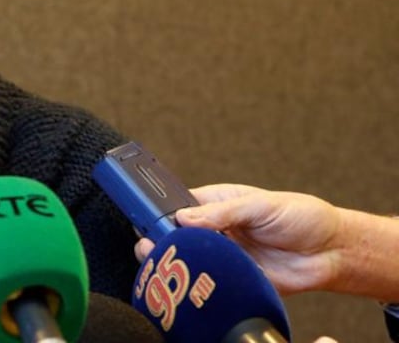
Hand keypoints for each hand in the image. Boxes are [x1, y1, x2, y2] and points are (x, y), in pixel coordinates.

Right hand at [134, 184, 342, 295]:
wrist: (333, 252)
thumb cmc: (303, 217)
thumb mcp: (261, 205)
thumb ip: (223, 212)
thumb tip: (185, 217)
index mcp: (219, 204)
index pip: (181, 206)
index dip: (165, 213)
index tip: (154, 220)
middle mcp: (218, 229)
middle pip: (179, 236)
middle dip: (165, 240)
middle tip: (155, 244)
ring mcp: (225, 255)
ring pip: (191, 260)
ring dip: (180, 261)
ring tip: (167, 260)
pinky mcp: (235, 278)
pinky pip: (211, 281)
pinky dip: (200, 281)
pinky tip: (193, 277)